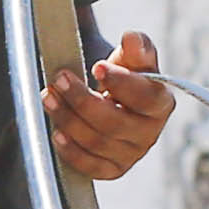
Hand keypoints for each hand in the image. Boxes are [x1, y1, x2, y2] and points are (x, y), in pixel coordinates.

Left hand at [48, 26, 170, 185]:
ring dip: (68, 119)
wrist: (109, 97)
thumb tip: (132, 38)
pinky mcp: (112, 170)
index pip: (144, 96)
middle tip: (60, 79)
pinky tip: (56, 132)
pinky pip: (90, 167)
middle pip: (114, 122)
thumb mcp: (130, 57)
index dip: (120, 83)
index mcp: (160, 103)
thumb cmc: (122, 74)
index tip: (96, 67)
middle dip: (82, 100)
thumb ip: (135, 47)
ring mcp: (131, 155)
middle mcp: (150, 133)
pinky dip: (71, 150)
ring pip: (97, 142)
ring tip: (48, 97)